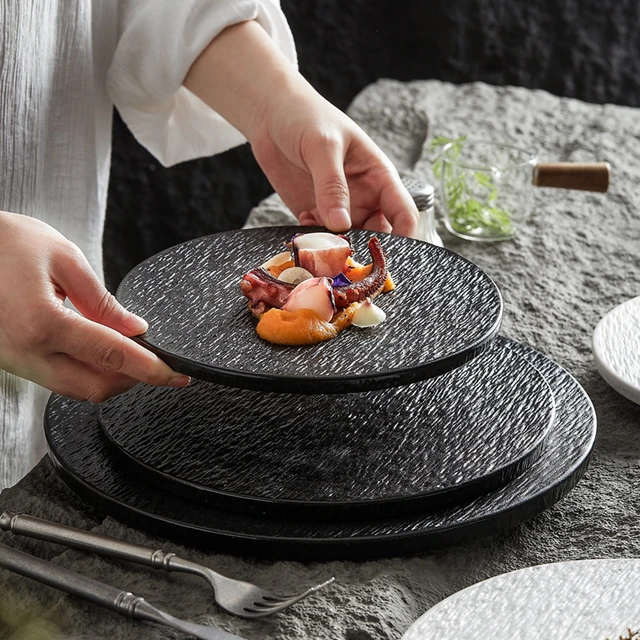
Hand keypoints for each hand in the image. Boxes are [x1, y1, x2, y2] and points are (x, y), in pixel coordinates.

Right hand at [0, 212, 189, 401]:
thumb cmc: (4, 243)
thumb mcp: (63, 259)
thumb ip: (102, 301)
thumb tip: (136, 330)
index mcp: (43, 323)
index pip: (113, 357)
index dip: (152, 369)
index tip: (177, 374)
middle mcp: (26, 352)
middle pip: (97, 387)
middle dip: (133, 379)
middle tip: (156, 361)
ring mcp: (16, 362)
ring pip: (76, 389)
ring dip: (110, 377)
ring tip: (130, 352)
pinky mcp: (12, 361)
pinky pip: (57, 379)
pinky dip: (85, 371)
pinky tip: (98, 351)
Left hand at [183, 20, 418, 236]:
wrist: (270, 114)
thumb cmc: (305, 117)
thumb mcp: (323, 146)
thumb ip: (332, 186)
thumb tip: (341, 225)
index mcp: (378, 176)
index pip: (403, 213)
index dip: (405, 237)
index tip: (390, 255)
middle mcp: (363, 196)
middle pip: (377, 235)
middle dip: (366, 251)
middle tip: (348, 259)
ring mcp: (338, 208)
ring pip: (348, 242)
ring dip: (337, 250)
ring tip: (320, 243)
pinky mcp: (314, 214)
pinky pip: (320, 239)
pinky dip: (314, 242)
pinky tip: (302, 225)